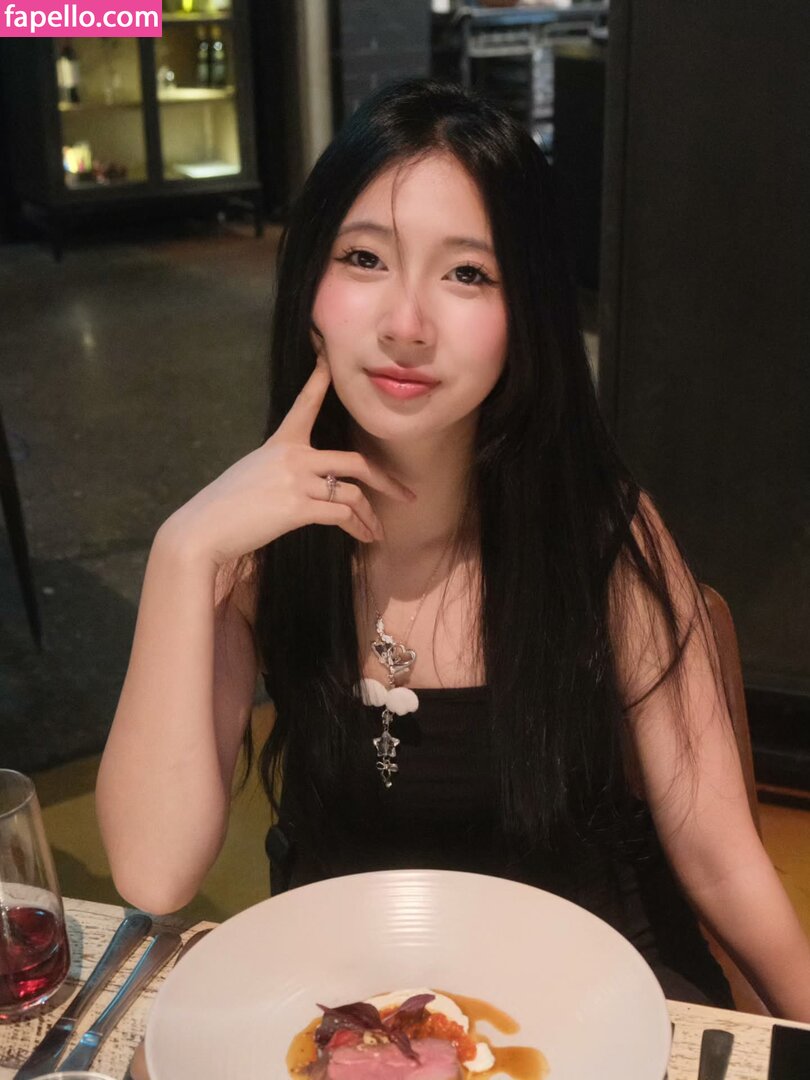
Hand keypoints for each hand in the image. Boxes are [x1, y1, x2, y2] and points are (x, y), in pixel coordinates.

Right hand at [163, 360, 413, 566]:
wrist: (204, 528)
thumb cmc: (225, 507)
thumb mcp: (254, 475)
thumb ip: (283, 471)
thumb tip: (308, 485)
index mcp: (281, 442)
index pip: (306, 402)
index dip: (321, 377)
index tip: (330, 356)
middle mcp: (293, 455)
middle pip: (354, 461)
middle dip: (386, 481)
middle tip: (406, 495)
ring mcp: (297, 480)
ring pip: (353, 493)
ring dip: (371, 516)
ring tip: (378, 532)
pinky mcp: (298, 507)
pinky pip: (342, 514)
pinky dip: (358, 527)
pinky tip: (365, 538)